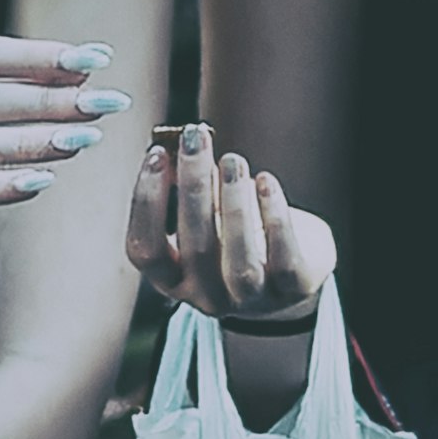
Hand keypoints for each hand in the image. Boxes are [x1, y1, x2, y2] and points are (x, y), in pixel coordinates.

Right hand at [126, 122, 332, 321]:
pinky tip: (266, 181)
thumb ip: (186, 190)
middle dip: (193, 186)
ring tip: (232, 161)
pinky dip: (275, 217)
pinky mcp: (292, 289)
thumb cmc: (237, 235)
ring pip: (240, 261)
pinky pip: (284, 258)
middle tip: (195, 139)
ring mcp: (251, 299)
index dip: (147, 201)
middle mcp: (206, 295)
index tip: (156, 155)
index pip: (145, 249)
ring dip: (234, 205)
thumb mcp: (205, 216)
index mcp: (172, 279)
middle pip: (194, 247)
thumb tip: (180, 145)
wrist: (290, 273)